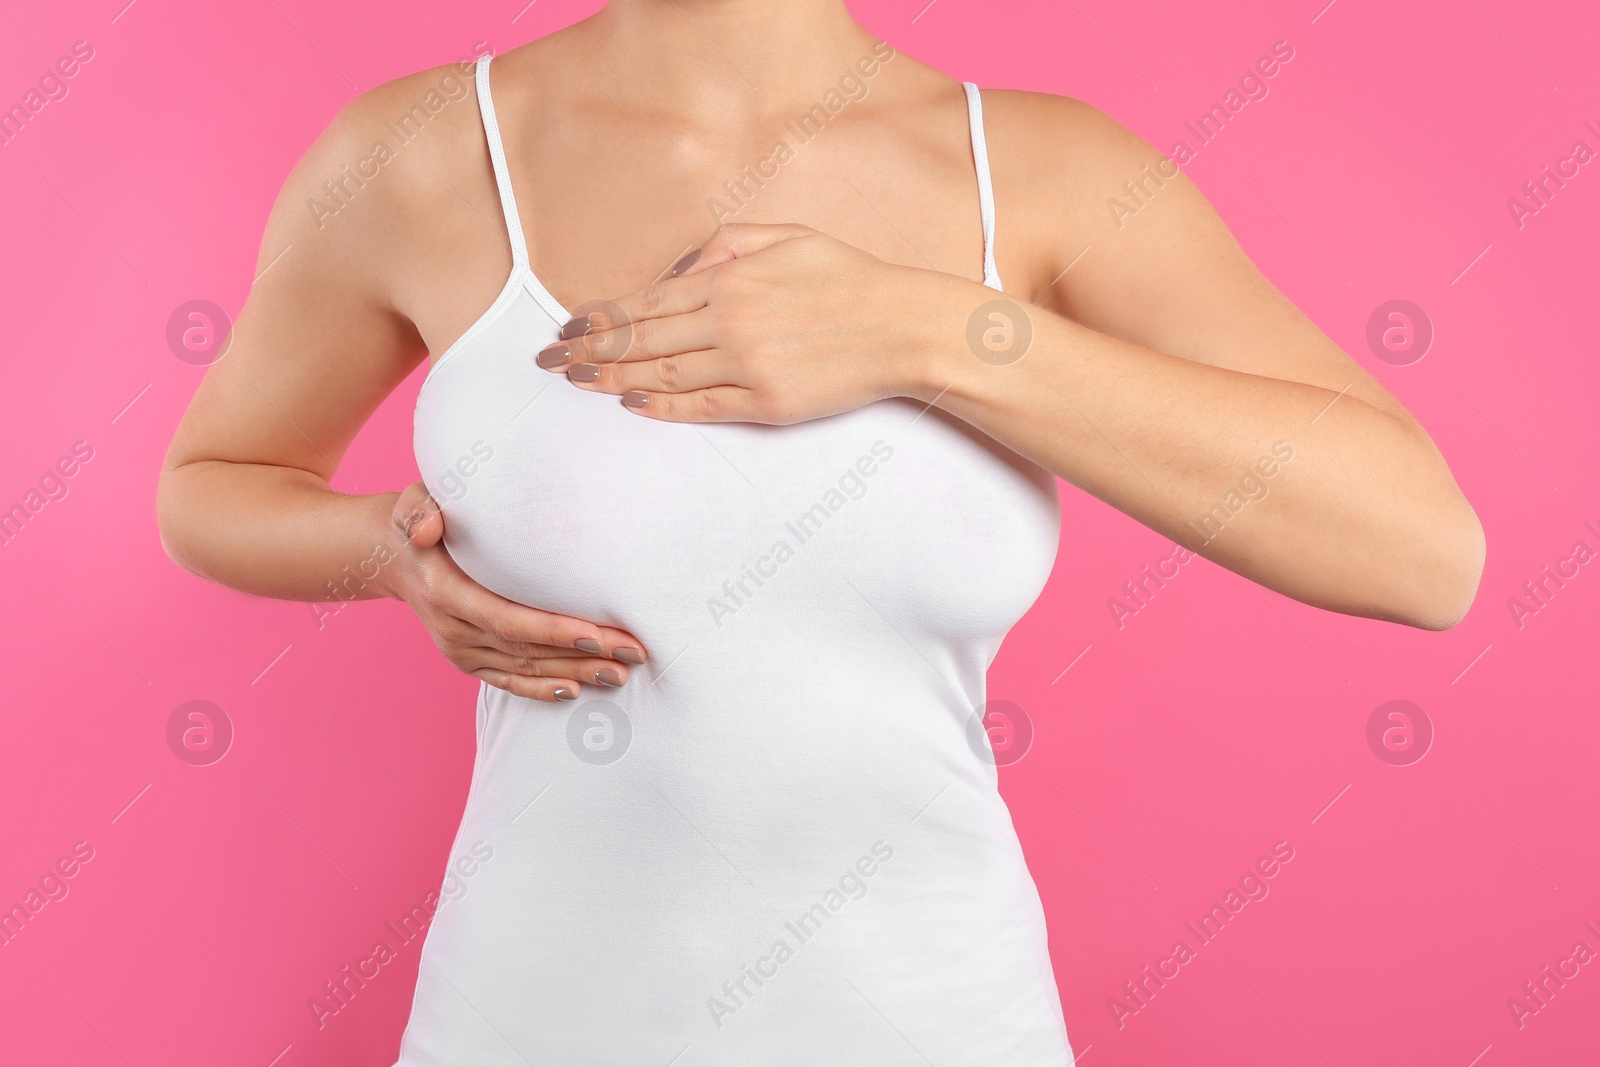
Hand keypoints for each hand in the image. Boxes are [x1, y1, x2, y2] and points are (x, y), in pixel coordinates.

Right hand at [383, 483, 647, 701]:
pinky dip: (541, 689)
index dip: (554, 631)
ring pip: (525, 668)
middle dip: (583, 655)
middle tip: (633, 654)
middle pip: (527, 649)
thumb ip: (420, 512)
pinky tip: (576, 690)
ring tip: (621, 674)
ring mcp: (459, 650)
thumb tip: (427, 529)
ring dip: (575, 673)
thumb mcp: (412, 503)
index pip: (508, 618)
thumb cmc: (421, 517)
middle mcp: (453, 629)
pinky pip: (508, 681)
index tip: (598, 635)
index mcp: (445, 593)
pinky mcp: (467, 660)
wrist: (391, 554)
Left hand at [535, 223, 964, 423]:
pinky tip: (635, 404)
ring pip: (663, 374)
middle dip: (590, 349)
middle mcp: (729, 321)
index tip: (568, 326)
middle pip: (642, 339)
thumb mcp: (785, 235)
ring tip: (579, 383)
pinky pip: (702, 407)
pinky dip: (664, 407)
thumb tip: (676, 267)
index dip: (602, 316)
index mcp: (729, 277)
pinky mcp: (767, 402)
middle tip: (550, 362)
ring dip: (613, 379)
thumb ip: (724, 243)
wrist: (901, 326)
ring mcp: (747, 365)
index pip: (646, 300)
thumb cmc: (847, 277)